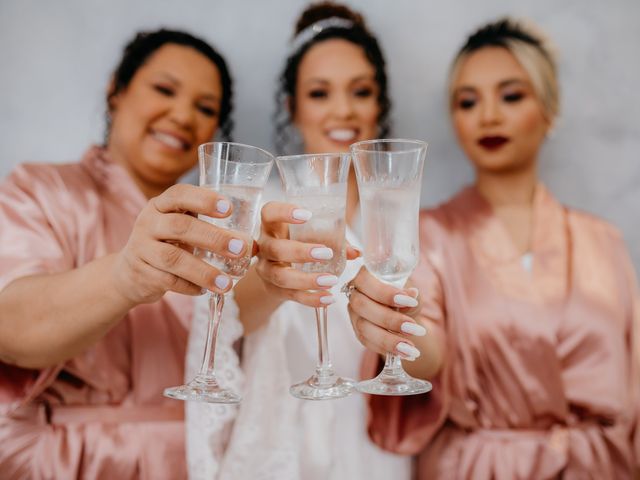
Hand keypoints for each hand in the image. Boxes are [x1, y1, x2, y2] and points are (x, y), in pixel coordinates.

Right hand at [112, 184, 249, 304]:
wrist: (128, 272)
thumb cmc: (167, 243)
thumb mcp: (183, 228)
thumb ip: (212, 229)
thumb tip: (254, 246)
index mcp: (161, 205)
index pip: (179, 194)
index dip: (204, 199)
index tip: (229, 208)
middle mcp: (148, 222)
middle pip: (180, 227)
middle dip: (213, 238)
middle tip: (240, 249)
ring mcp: (141, 248)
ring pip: (174, 258)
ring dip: (204, 272)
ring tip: (227, 283)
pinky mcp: (141, 273)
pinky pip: (169, 281)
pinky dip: (190, 287)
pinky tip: (205, 290)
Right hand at [256, 201, 358, 307]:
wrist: (279, 270)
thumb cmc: (298, 244)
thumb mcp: (310, 236)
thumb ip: (332, 240)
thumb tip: (355, 252)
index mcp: (273, 226)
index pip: (269, 212)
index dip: (284, 212)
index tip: (307, 215)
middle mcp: (265, 246)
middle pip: (276, 249)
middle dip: (301, 252)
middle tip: (326, 253)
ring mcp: (266, 269)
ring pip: (281, 276)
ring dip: (307, 280)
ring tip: (331, 280)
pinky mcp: (273, 289)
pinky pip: (290, 295)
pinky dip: (311, 299)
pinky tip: (328, 298)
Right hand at [347, 266, 425, 359]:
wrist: (404, 313)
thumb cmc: (405, 297)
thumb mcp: (411, 292)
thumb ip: (411, 294)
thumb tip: (412, 294)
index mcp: (364, 276)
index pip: (366, 281)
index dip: (385, 293)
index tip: (410, 301)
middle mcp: (354, 294)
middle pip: (362, 306)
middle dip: (389, 319)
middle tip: (414, 329)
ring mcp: (354, 314)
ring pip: (364, 328)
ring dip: (389, 340)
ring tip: (411, 348)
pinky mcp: (357, 332)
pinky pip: (367, 342)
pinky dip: (387, 349)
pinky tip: (406, 353)